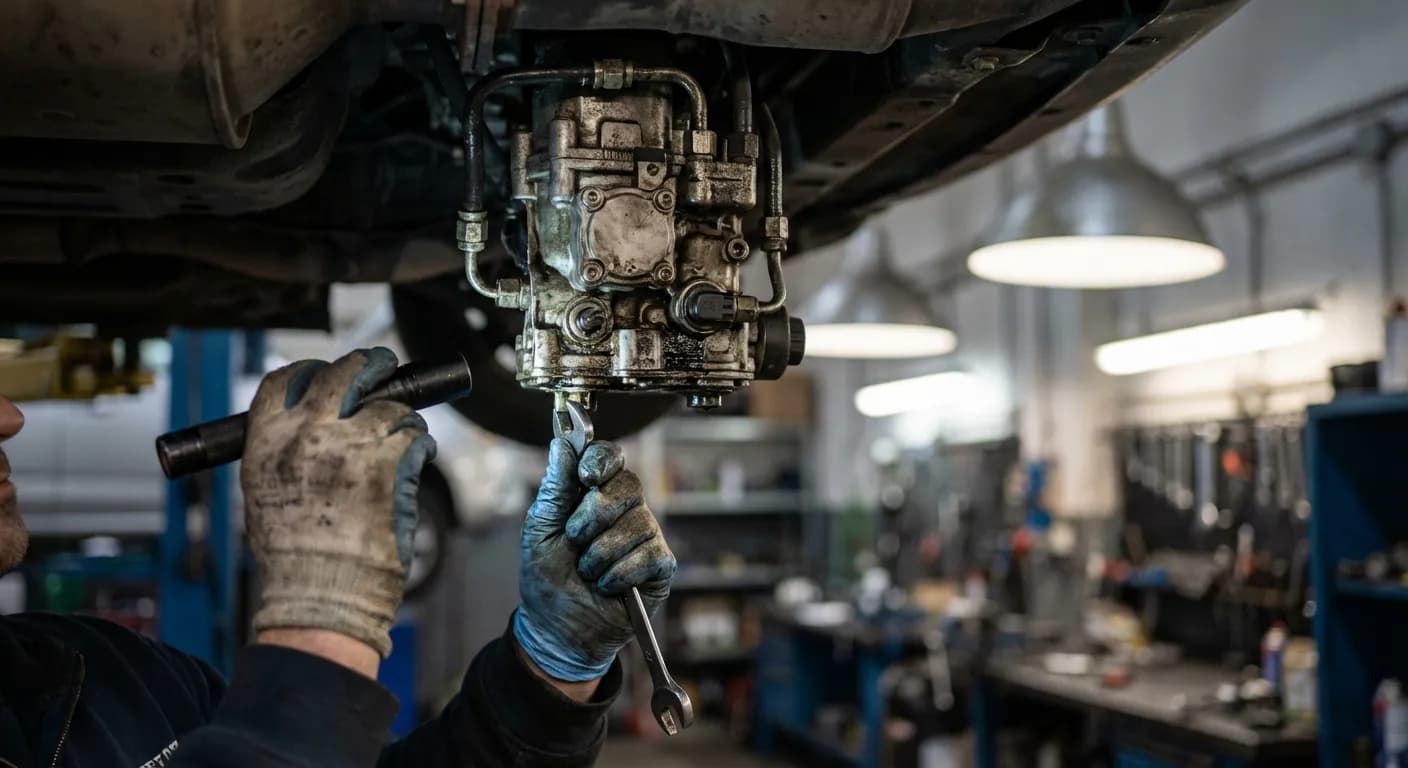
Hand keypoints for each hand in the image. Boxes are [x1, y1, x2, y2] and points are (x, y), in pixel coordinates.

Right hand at [241, 348, 435, 659]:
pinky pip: (415, 435)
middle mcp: (306, 435)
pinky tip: (415, 460)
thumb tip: (314, 424)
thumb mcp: (266, 494)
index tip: (330, 374)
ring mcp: (350, 446)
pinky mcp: (390, 464)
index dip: (314, 372)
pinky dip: (420, 445)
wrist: (318, 598)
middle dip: (369, 366)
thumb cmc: (294, 560)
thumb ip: (286, 451)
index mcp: (266, 442)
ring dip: (401, 422)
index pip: (286, 380)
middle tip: (383, 369)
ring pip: (389, 407)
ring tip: (400, 444)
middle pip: (344, 373)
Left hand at [514, 440, 675, 683]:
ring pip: (638, 523)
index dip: (602, 461)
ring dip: (602, 554)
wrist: (558, 630)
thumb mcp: (539, 530)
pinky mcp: (660, 566)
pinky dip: (621, 574)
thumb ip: (554, 488)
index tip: (586, 478)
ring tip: (588, 572)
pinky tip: (608, 586)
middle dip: (595, 515)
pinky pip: (650, 555)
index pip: (610, 457)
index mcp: (593, 494)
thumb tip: (563, 443)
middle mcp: (624, 510)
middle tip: (574, 540)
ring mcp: (646, 536)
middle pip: (629, 485)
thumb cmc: (547, 580)